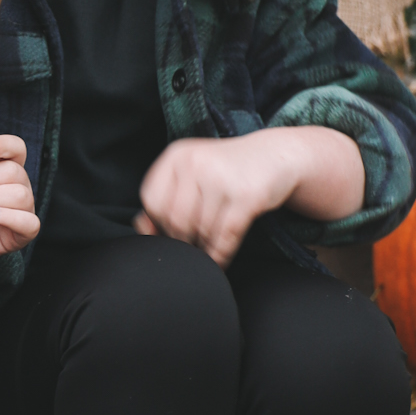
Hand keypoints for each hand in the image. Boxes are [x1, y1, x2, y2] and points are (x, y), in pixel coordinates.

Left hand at [134, 126, 364, 265]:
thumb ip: (164, 198)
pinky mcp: (246, 195)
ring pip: (201, 230)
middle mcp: (196, 161)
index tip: (173, 233)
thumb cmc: (226, 170)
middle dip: (183, 240)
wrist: (276, 156)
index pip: (153, 201)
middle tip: (194, 246)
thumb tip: (139, 227)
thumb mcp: (192, 174)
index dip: (160, 224)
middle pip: (175, 219)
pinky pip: (225, 236)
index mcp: (177, 155)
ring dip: (204, 248)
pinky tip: (222, 260)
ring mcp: (222, 177)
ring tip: (209, 249)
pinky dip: (221, 254)